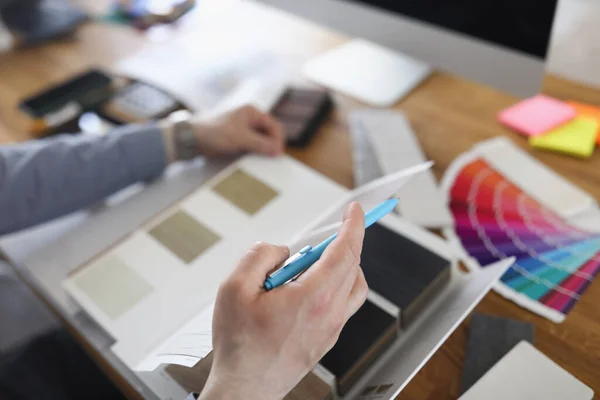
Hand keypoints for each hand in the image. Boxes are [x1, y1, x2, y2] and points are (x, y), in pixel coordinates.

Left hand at [192, 105, 284, 157]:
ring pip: (261, 141)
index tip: (278, 153)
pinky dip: (255, 153)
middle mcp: (249, 119)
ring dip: (263, 150)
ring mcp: (243, 130)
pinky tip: (254, 161)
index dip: (278, 139)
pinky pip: (252, 146)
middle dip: (271, 145)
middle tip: (272, 159)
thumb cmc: (214, 132)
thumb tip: (277, 151)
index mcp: (252, 112)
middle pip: (268, 133)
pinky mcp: (237, 139)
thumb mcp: (241, 138)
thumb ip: (261, 144)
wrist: (192, 139)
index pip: (274, 125)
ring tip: (264, 161)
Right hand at [199, 202, 367, 399]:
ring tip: (311, 264)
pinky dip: (334, 286)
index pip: (345, 251)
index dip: (353, 225)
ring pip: (354, 287)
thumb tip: (281, 250)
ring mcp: (332, 329)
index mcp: (314, 297)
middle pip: (353, 266)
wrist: (244, 388)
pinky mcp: (327, 339)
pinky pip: (343, 304)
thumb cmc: (240, 345)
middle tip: (327, 232)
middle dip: (344, 241)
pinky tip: (305, 289)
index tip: (355, 210)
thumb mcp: (234, 287)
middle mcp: (331, 313)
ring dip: (342, 266)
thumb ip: (260, 255)